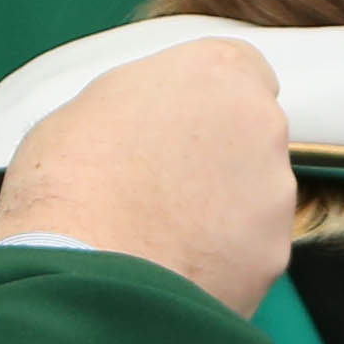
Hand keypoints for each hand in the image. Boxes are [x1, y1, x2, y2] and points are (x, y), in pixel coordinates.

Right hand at [0, 41, 294, 317]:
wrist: (85, 275)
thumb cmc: (69, 188)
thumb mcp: (86, 109)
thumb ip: (139, 103)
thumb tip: (140, 121)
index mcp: (214, 72)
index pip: (238, 68)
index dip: (206, 99)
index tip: (183, 123)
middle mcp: (259, 123)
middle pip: (249, 134)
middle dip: (215, 157)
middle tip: (160, 185)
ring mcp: (273, 192)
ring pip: (255, 196)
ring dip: (221, 211)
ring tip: (158, 234)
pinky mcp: (273, 253)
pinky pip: (250, 251)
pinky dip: (222, 260)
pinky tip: (173, 267)